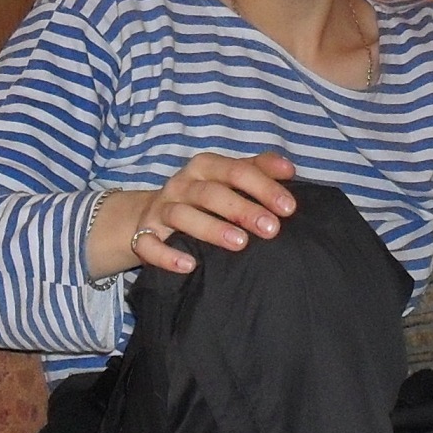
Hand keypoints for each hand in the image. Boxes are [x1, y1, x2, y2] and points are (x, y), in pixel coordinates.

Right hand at [129, 151, 296, 272]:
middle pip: (210, 193)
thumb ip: (258, 170)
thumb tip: (289, 169)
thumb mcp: (228, 178)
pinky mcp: (143, 235)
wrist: (151, 214)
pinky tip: (189, 265)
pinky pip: (149, 244)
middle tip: (271, 228)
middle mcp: (181, 185)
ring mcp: (161, 209)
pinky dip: (167, 255)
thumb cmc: (205, 196)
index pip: (235, 171)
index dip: (263, 187)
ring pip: (182, 215)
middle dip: (242, 209)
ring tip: (240, 243)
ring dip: (211, 229)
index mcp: (205, 167)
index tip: (289, 207)